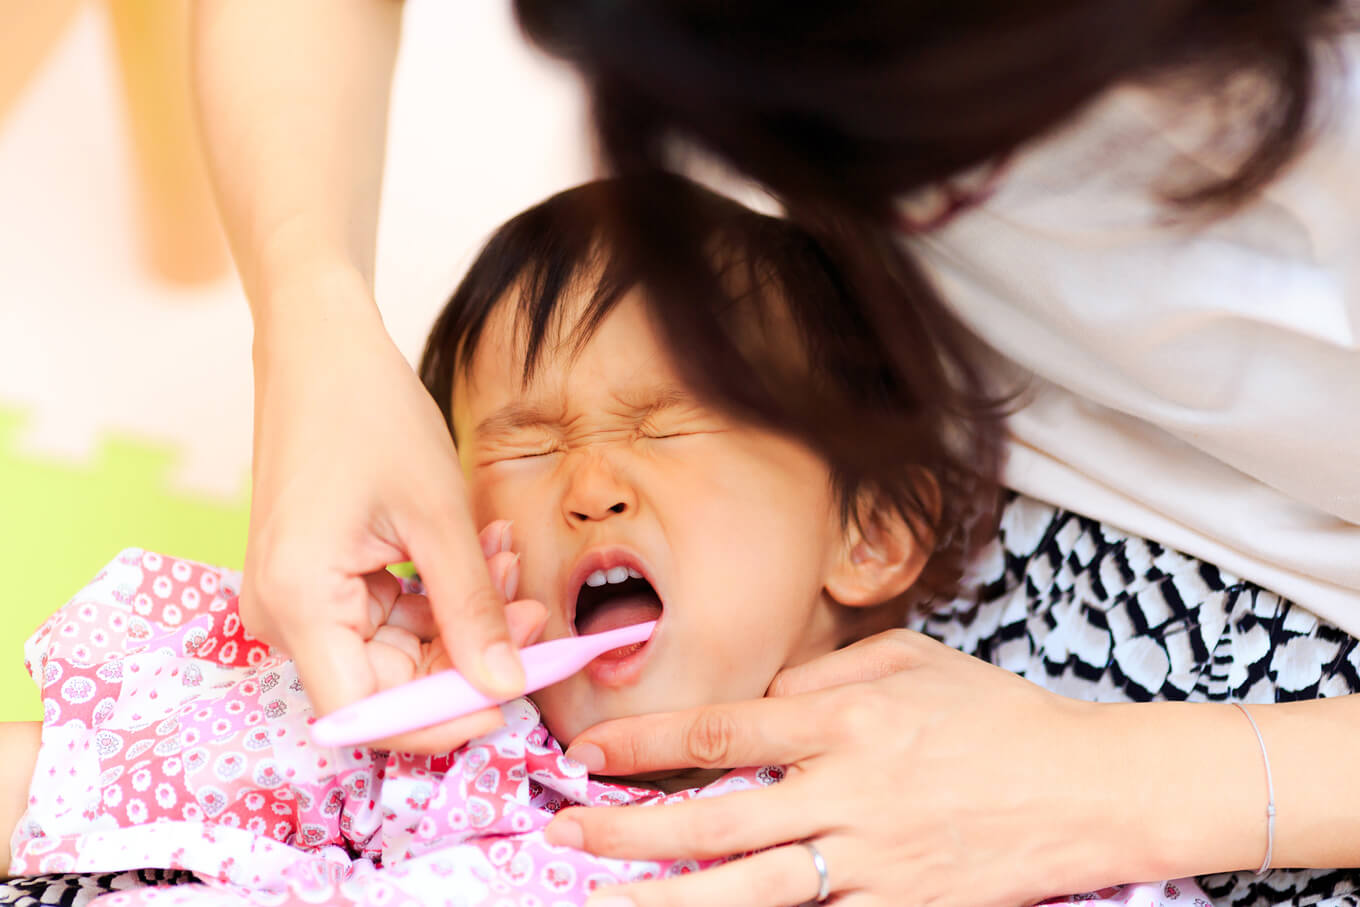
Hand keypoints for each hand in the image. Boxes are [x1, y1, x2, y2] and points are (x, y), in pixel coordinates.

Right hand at [244, 285, 543, 750]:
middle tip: (535, 613)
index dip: (440, 720)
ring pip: (396, 650)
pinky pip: (388, 615)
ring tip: (508, 557)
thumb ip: (472, 609)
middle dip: (468, 656)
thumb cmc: (367, 412)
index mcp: (298, 604)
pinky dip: (438, 594)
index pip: (366, 715)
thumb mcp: (437, 515)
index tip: (510, 700)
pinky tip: (483, 552)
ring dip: (462, 618)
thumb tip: (508, 688)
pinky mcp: (319, 580)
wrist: (319, 345)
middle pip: (385, 685)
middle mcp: (284, 615)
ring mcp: (300, 599)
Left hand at [547, 630, 1122, 906]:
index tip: (592, 755)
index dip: (647, 743)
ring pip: (747, 891)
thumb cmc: (997, 716)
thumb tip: (764, 700)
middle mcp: (847, 793)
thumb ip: (825, 674)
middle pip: (714, 820)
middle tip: (564, 834)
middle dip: (629, 831)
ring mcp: (871, 862)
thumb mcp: (911, 660)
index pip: (722, 731)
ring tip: (601, 902)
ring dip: (666, 899)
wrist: (1091, 789)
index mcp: (845, 721)